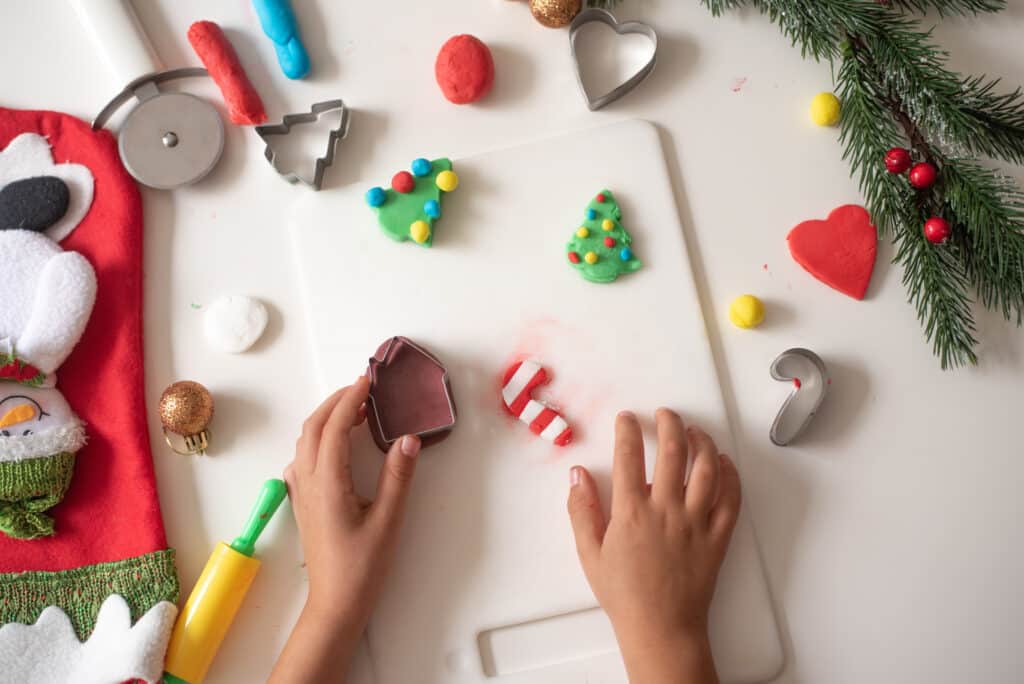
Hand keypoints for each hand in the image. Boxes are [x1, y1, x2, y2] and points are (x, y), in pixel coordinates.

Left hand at [270, 378, 420, 682]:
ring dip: (327, 418)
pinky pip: (304, 458)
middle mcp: (308, 481)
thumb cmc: (362, 567)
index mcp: (327, 482)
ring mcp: (301, 492)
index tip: (367, 380)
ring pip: (306, 441)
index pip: (334, 427)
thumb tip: (408, 439)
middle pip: (314, 427)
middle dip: (336, 401)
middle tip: (363, 387)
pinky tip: (336, 443)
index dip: (350, 399)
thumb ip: (398, 477)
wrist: (335, 604)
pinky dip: (319, 438)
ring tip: (355, 410)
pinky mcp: (303, 502)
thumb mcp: (388, 521)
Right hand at [567, 409, 740, 683]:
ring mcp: (695, 522)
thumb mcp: (590, 553)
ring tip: (695, 431)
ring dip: (701, 443)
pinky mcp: (717, 537)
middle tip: (665, 414)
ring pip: (706, 470)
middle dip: (669, 424)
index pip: (629, 457)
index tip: (627, 419)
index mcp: (631, 512)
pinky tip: (723, 463)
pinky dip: (730, 476)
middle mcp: (666, 510)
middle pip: (672, 452)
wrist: (661, 628)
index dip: (627, 431)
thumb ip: (582, 510)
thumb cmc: (624, 595)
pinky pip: (731, 500)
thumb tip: (577, 475)